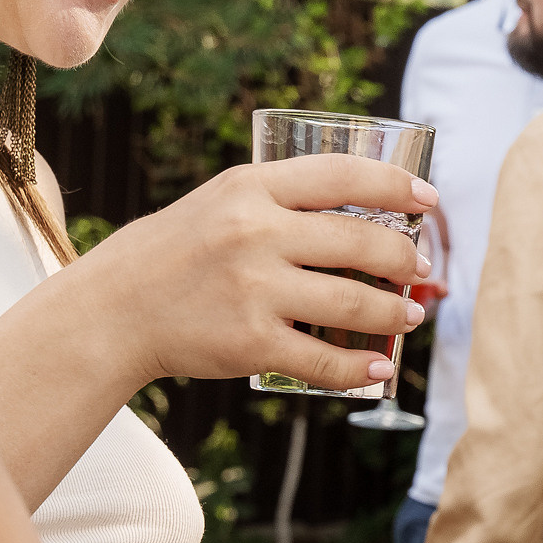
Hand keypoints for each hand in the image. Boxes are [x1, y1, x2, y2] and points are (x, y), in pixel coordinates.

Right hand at [65, 155, 434, 391]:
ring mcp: (254, 290)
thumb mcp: (222, 202)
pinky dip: (362, 367)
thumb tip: (369, 214)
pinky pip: (326, 360)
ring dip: (396, 312)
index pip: (343, 175)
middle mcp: (255, 234)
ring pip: (355, 302)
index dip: (397, 185)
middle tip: (421, 269)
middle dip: (406, 258)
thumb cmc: (177, 253)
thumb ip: (282, 201)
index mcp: (250, 188)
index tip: (429, 200)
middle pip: (362, 241)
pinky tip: (381, 366)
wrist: (113, 310)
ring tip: (410, 314)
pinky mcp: (251, 343)